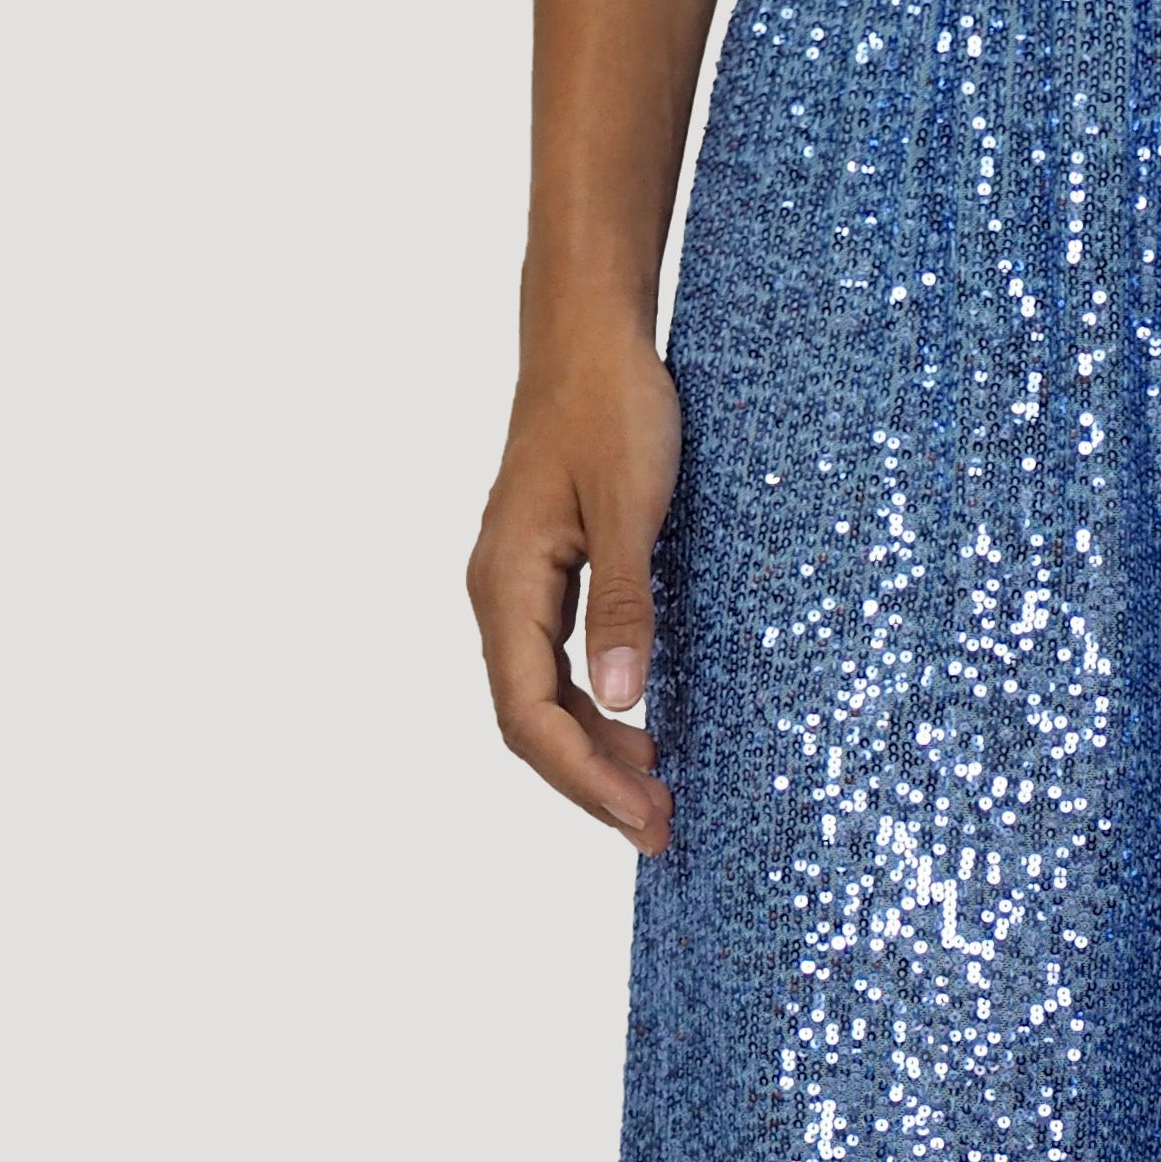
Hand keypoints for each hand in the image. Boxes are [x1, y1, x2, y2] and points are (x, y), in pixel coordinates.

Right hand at [468, 315, 680, 850]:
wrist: (589, 332)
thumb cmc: (609, 404)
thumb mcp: (628, 506)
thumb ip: (624, 604)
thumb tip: (617, 701)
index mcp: (506, 583)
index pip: (529, 714)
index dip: (583, 778)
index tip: (642, 816)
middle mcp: (499, 594)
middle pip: (530, 722)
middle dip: (591, 785)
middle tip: (661, 829)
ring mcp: (519, 588)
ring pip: (543, 701)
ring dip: (594, 756)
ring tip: (655, 796)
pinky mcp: (547, 578)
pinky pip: (556, 669)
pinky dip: (595, 714)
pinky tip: (638, 733)